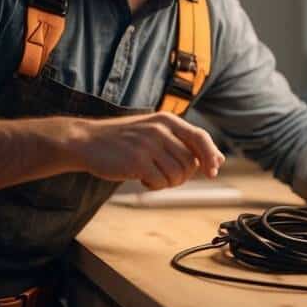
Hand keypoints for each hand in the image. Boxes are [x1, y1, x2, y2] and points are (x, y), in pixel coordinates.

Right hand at [70, 112, 223, 189]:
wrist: (86, 141)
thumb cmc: (123, 140)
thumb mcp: (154, 133)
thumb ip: (184, 143)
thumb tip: (219, 160)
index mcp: (167, 120)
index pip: (200, 137)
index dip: (211, 156)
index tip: (213, 172)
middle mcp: (160, 129)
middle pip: (190, 162)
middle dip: (182, 176)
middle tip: (164, 175)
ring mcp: (148, 144)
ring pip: (177, 175)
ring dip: (167, 182)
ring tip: (150, 174)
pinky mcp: (137, 161)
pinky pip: (161, 182)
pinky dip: (154, 186)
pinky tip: (141, 178)